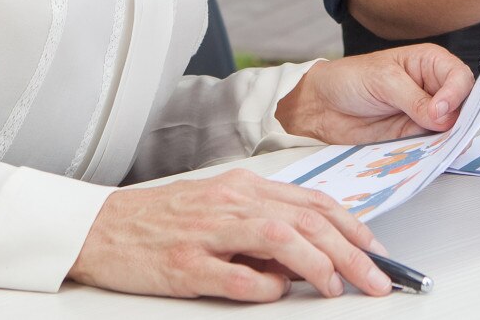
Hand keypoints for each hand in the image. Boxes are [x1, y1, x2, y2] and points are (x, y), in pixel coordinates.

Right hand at [70, 168, 392, 300]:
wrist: (100, 227)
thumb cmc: (162, 220)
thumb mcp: (220, 210)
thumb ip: (265, 225)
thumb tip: (312, 255)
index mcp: (243, 187)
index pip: (313, 202)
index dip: (353, 227)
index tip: (379, 251)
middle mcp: (231, 202)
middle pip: (306, 220)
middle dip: (351, 251)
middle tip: (377, 278)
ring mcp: (207, 232)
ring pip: (279, 238)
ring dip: (317, 263)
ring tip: (337, 287)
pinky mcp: (184, 264)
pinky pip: (234, 275)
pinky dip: (262, 285)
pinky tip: (275, 292)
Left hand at [274, 44, 473, 143]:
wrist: (321, 105)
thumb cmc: (349, 79)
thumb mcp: (382, 80)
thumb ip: (414, 98)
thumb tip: (443, 116)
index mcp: (429, 63)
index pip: (459, 77)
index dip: (456, 94)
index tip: (441, 111)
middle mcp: (431, 88)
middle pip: (462, 105)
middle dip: (460, 120)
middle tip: (449, 133)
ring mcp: (423, 114)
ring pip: (451, 129)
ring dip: (450, 140)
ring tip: (442, 148)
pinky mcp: (412, 136)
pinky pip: (432, 146)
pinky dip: (434, 153)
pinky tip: (430, 156)